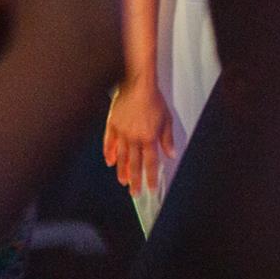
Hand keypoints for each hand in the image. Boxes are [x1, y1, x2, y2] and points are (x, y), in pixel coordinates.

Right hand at [104, 79, 175, 194]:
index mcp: (148, 138)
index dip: (151, 177)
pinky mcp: (112, 126)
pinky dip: (109, 154)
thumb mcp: (166, 119)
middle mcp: (134, 139)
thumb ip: (167, 138)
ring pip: (121, 157)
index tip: (151, 189)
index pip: (150, 162)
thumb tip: (171, 154)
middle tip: (134, 193)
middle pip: (134, 164)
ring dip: (122, 171)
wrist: (137, 86)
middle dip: (135, 180)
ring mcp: (121, 133)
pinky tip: (110, 162)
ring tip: (123, 182)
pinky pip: (109, 143)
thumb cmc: (154, 100)